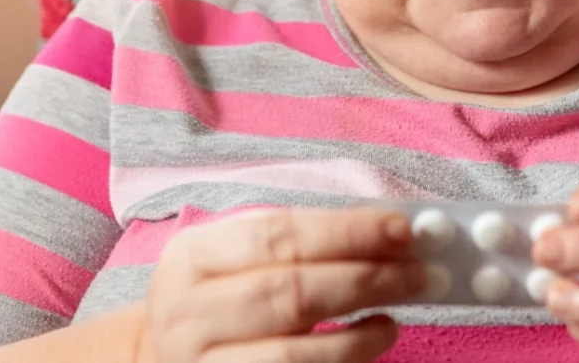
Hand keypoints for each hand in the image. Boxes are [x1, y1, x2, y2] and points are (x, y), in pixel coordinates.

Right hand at [140, 207, 426, 362]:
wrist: (158, 362)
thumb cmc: (215, 300)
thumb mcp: (228, 259)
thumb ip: (296, 243)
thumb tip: (386, 235)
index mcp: (192, 258)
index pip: (277, 235)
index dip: (345, 231)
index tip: (402, 229)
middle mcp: (188, 314)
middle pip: (291, 293)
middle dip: (366, 279)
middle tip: (421, 274)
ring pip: (294, 356)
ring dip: (359, 336)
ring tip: (395, 319)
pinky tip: (368, 350)